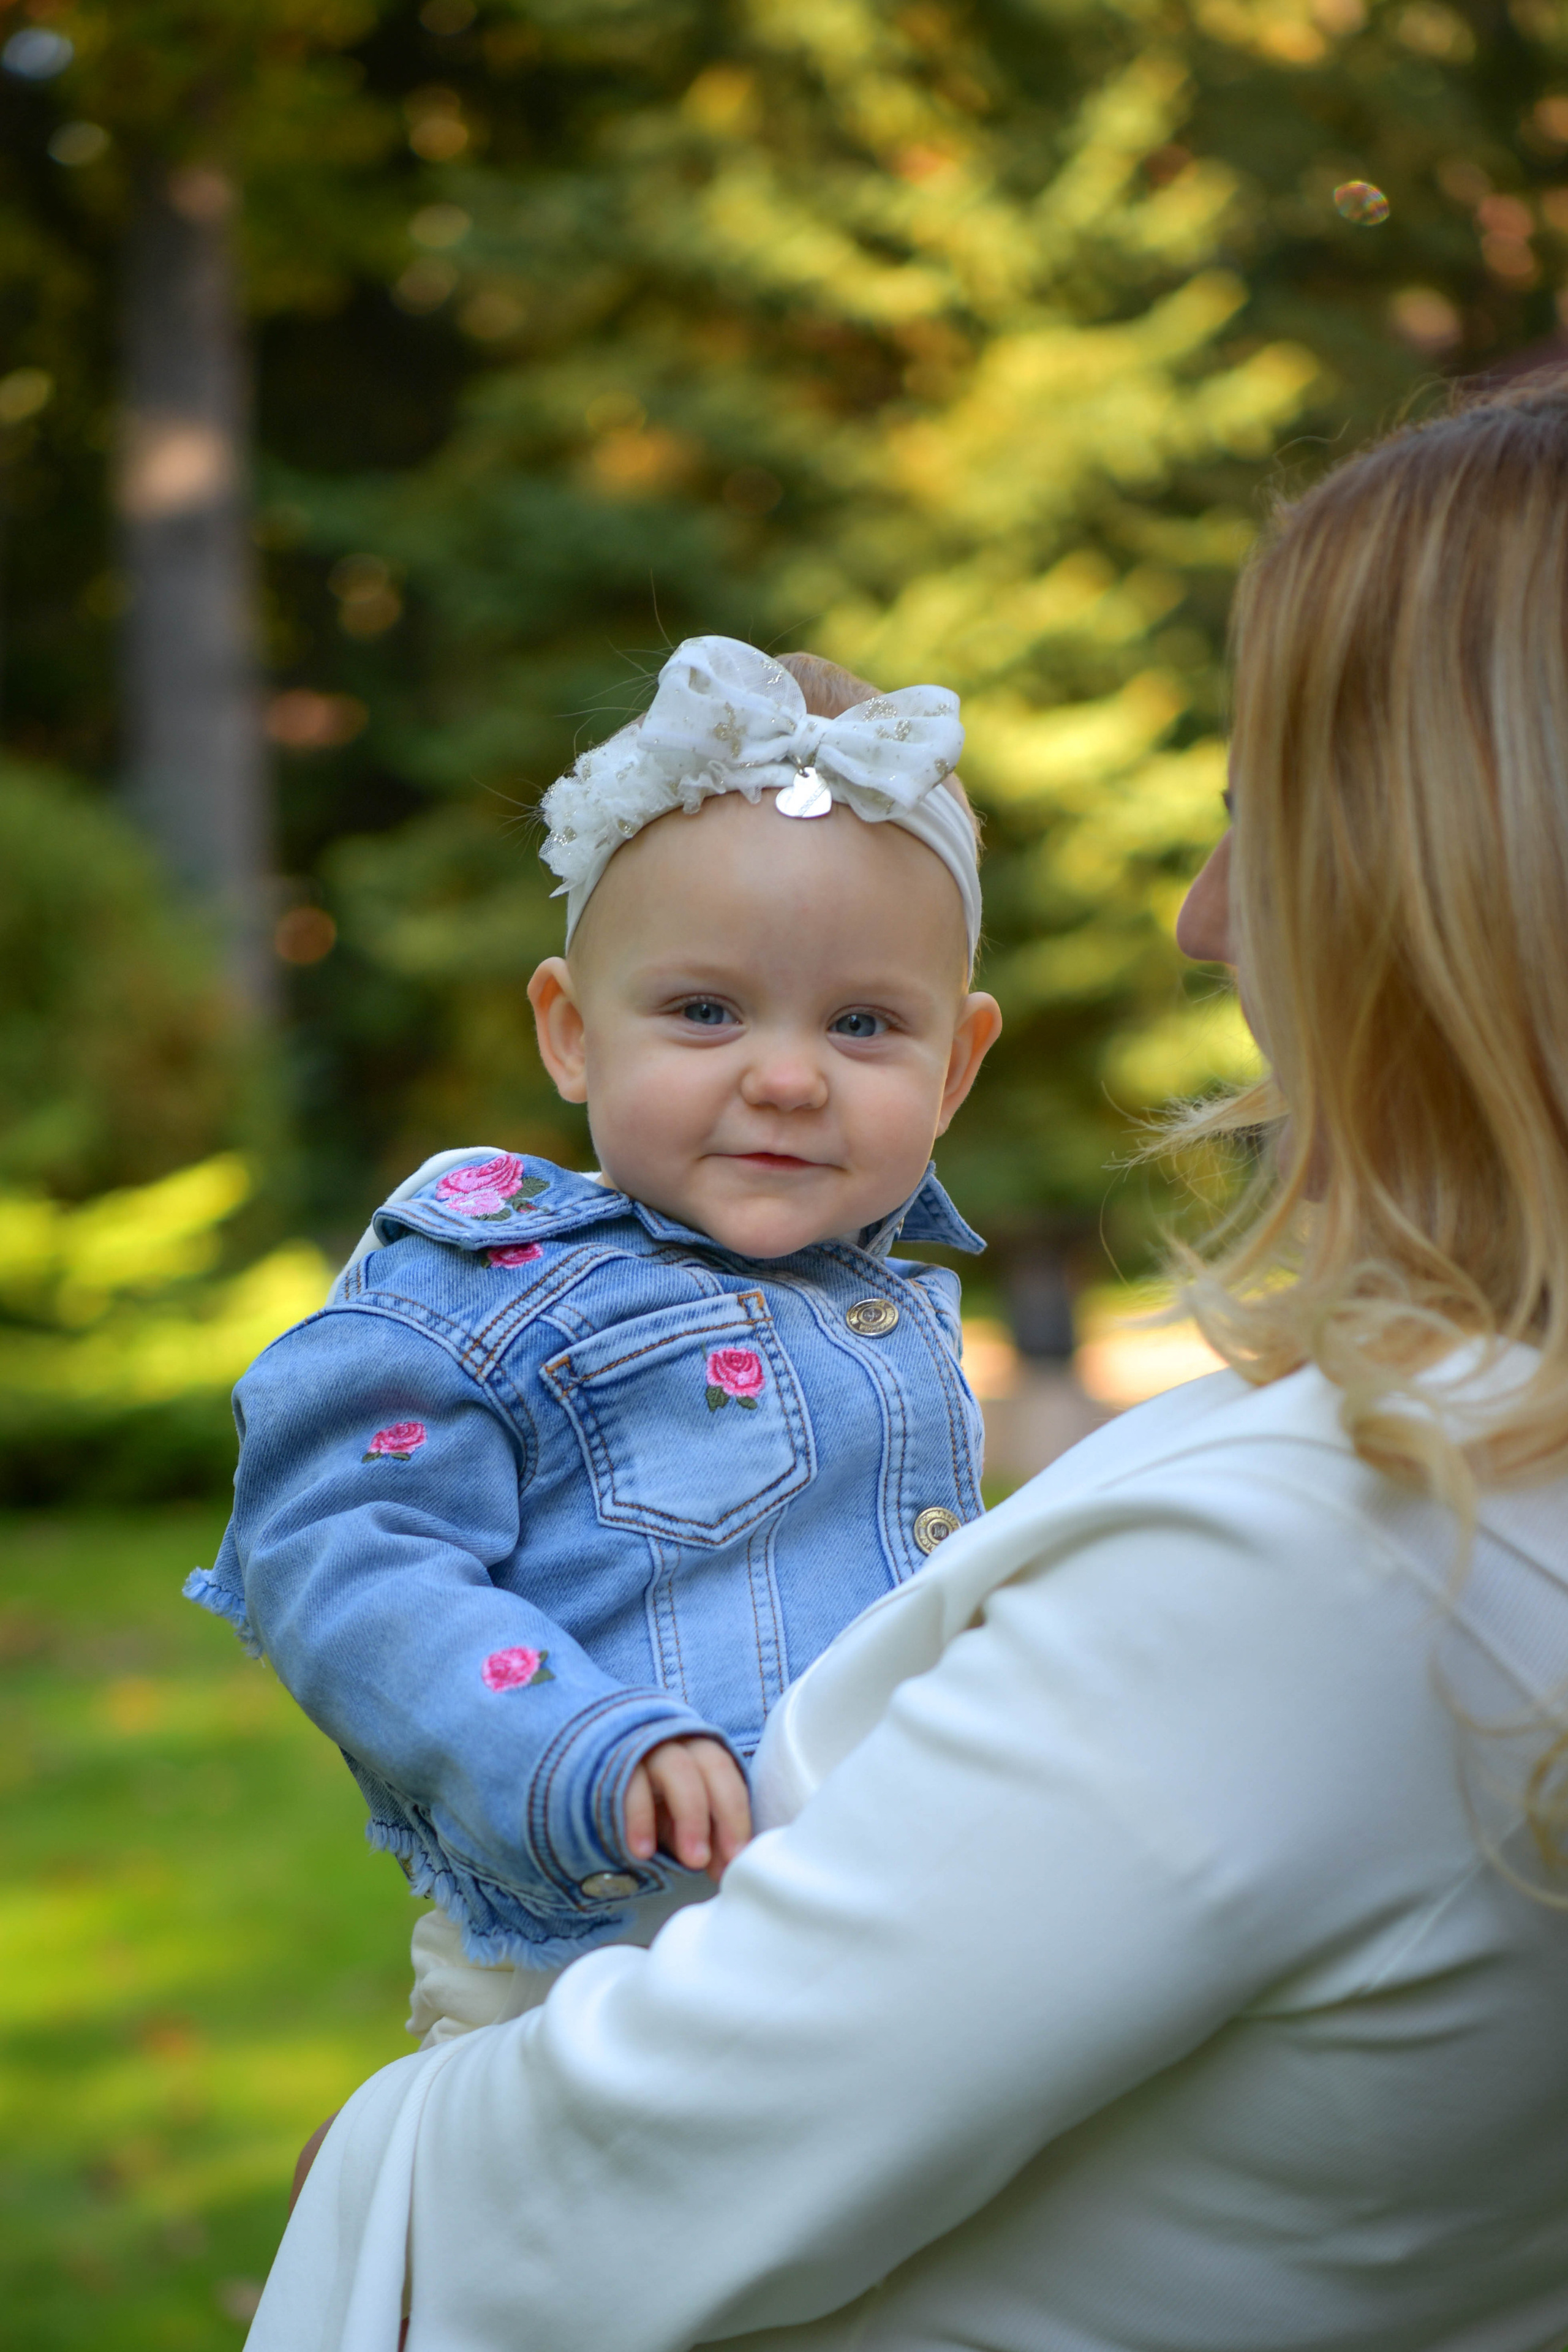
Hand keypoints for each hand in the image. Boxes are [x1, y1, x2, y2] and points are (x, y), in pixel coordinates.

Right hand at [624, 1736, 751, 1880]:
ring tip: (690, 1862)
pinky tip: (643, 1852)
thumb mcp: (681, 1820)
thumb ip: (706, 1838)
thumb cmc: (652, 1800)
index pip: (728, 1774)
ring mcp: (646, 1748)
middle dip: (723, 1812)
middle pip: (710, 1765)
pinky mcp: (613, 1763)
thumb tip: (725, 1867)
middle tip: (712, 1860)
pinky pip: (630, 1786)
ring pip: (676, 1769)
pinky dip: (639, 1819)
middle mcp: (678, 1744)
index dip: (737, 1814)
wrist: (600, 1782)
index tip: (736, 1856)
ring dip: (689, 1816)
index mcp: (701, 1753)